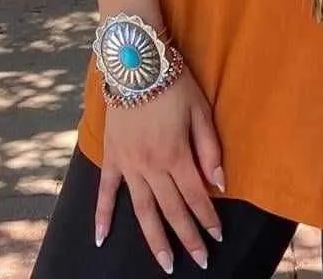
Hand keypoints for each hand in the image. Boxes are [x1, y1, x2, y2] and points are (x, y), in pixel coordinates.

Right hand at [95, 70, 224, 273]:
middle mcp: (151, 166)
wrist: (136, 63)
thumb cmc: (174, 82)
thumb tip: (220, 183)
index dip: (208, 218)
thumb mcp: (200, 110)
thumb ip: (209, 148)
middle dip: (188, 237)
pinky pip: (106, 192)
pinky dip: (102, 216)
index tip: (217, 237)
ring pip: (142, 210)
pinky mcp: (112, 157)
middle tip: (200, 261)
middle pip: (172, 210)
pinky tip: (102, 239)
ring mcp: (128, 164)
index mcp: (176, 154)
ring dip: (155, 239)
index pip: (196, 196)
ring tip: (165, 264)